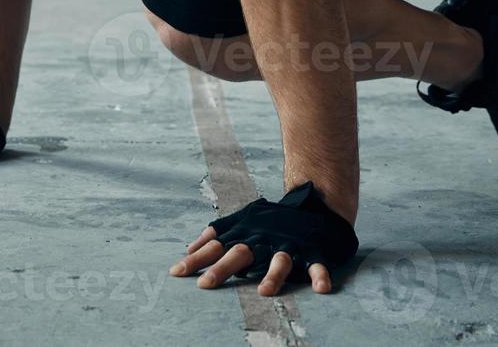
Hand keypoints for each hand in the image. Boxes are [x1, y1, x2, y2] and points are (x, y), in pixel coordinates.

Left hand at [169, 182, 357, 295]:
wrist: (313, 205)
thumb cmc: (272, 220)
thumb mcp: (242, 221)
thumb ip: (216, 234)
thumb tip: (189, 248)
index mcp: (246, 232)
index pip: (216, 246)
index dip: (197, 259)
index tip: (176, 272)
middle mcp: (264, 238)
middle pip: (241, 253)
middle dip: (222, 268)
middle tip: (205, 284)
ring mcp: (288, 244)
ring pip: (280, 259)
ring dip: (273, 275)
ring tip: (264, 292)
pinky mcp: (312, 249)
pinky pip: (316, 263)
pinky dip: (319, 274)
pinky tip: (321, 288)